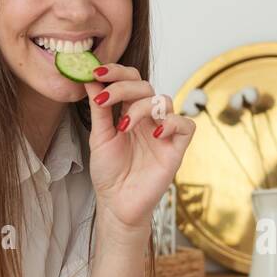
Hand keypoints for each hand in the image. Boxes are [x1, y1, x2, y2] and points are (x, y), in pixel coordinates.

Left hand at [84, 63, 195, 231]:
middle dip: (123, 87)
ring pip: (164, 101)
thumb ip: (99, 108)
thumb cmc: (109, 173)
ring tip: (124, 126)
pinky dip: (171, 124)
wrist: (116, 204)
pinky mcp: (176, 150)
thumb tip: (90, 78)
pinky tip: (154, 134)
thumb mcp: (99, 136)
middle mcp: (149, 120)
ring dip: (142, 107)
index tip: (96, 72)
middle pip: (146, 86)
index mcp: (130, 113)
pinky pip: (185, 126)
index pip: (130, 81)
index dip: (116, 72)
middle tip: (105, 98)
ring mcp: (164, 133)